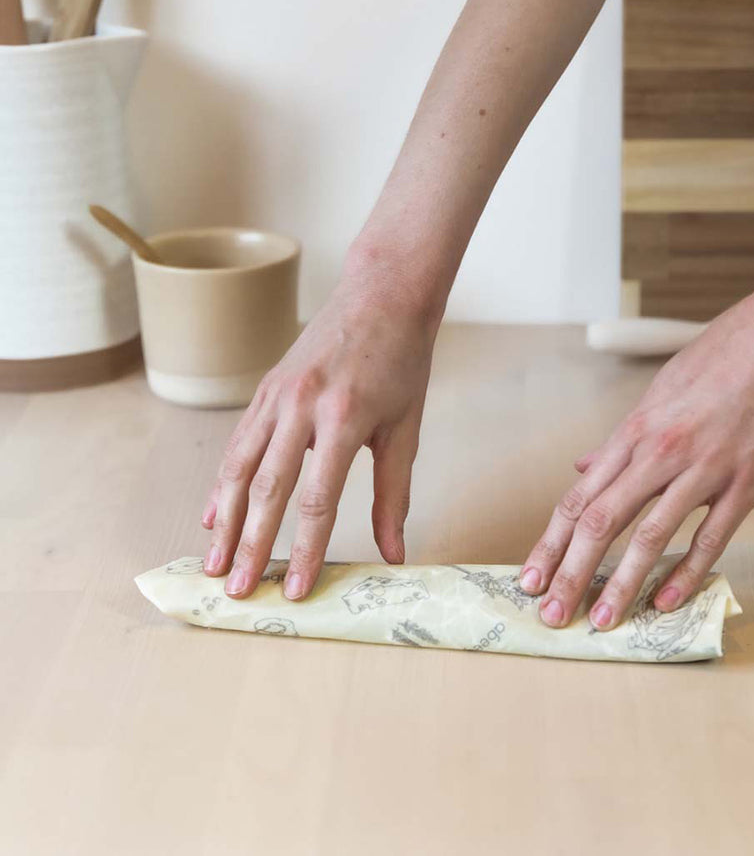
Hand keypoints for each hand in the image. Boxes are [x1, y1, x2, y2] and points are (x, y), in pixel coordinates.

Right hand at [200, 273, 435, 600]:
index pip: (318, 501)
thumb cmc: (401, 362)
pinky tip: (213, 513)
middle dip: (251, 545)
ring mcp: (276, 395)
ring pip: (239, 467)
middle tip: (239, 590)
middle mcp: (301, 406)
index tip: (296, 590)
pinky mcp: (264, 389)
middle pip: (267, 489)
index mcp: (344, 418)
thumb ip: (395, 494)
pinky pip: (237, 443)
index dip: (306, 550)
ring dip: (224, 520)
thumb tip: (394, 553)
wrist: (381, 296)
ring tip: (214, 562)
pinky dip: (223, 482)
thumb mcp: (406, 428)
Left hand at [519, 287, 753, 629]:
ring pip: (649, 537)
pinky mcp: (746, 485)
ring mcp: (702, 471)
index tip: (531, 578)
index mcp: (633, 434)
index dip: (551, 544)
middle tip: (552, 615)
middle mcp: (658, 455)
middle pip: (600, 523)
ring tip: (601, 622)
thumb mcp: (656, 393)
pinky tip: (664, 602)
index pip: (578, 500)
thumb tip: (583, 467)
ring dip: (621, 584)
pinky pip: (710, 538)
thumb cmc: (718, 360)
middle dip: (571, 573)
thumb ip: (618, 440)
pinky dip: (686, 573)